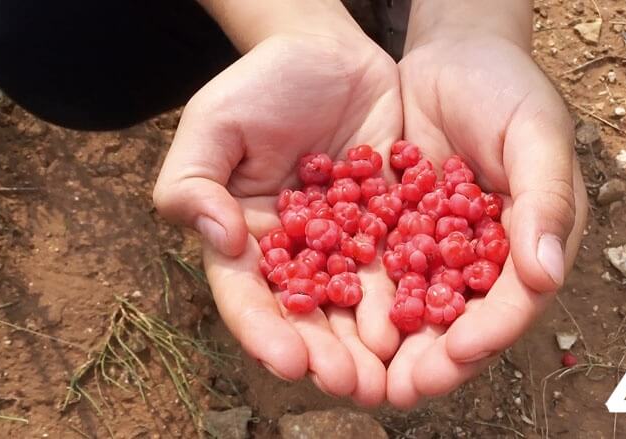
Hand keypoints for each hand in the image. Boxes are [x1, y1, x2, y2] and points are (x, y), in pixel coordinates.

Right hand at [152, 27, 402, 405]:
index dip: (266, 332)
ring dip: (376, 343)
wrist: (326, 51)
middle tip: (355, 388)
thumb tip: (221, 238)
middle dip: (330, 355)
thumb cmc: (260, 85)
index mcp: (248, 239)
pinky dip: (417, 294)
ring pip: (360, 302)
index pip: (249, 297)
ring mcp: (348, 242)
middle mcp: (299, 252)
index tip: (291, 362)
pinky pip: (406, 263)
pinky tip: (433, 320)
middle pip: (310, 315)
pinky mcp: (392, 223)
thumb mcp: (212, 125)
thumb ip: (192, 183)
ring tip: (394, 375)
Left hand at [387, 1, 587, 407]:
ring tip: (361, 375)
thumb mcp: (536, 133)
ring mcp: (437, 247)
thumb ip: (546, 200)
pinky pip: (377, 270)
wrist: (453, 54)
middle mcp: (483, 257)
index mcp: (529, 243)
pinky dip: (357, 298)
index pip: (514, 302)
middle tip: (400, 390)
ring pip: (415, 307)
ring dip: (390, 345)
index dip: (489, 332)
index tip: (456, 353)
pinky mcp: (397, 232)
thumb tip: (546, 276)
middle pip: (461, 320)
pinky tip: (330, 319)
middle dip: (432, 359)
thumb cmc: (507, 87)